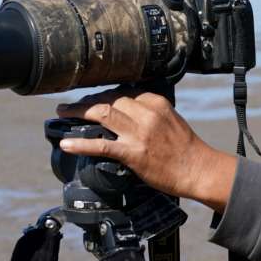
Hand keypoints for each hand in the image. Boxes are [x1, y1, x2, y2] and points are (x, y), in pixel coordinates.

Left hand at [56, 87, 235, 213]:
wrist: (197, 169)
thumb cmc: (185, 148)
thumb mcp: (171, 119)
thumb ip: (150, 112)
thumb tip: (129, 110)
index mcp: (155, 102)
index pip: (123, 90)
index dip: (103, 94)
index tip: (92, 98)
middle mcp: (146, 113)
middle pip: (109, 98)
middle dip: (87, 100)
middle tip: (73, 105)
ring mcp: (139, 133)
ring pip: (102, 113)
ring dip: (78, 111)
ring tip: (62, 112)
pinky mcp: (133, 153)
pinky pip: (101, 145)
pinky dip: (81, 144)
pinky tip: (67, 144)